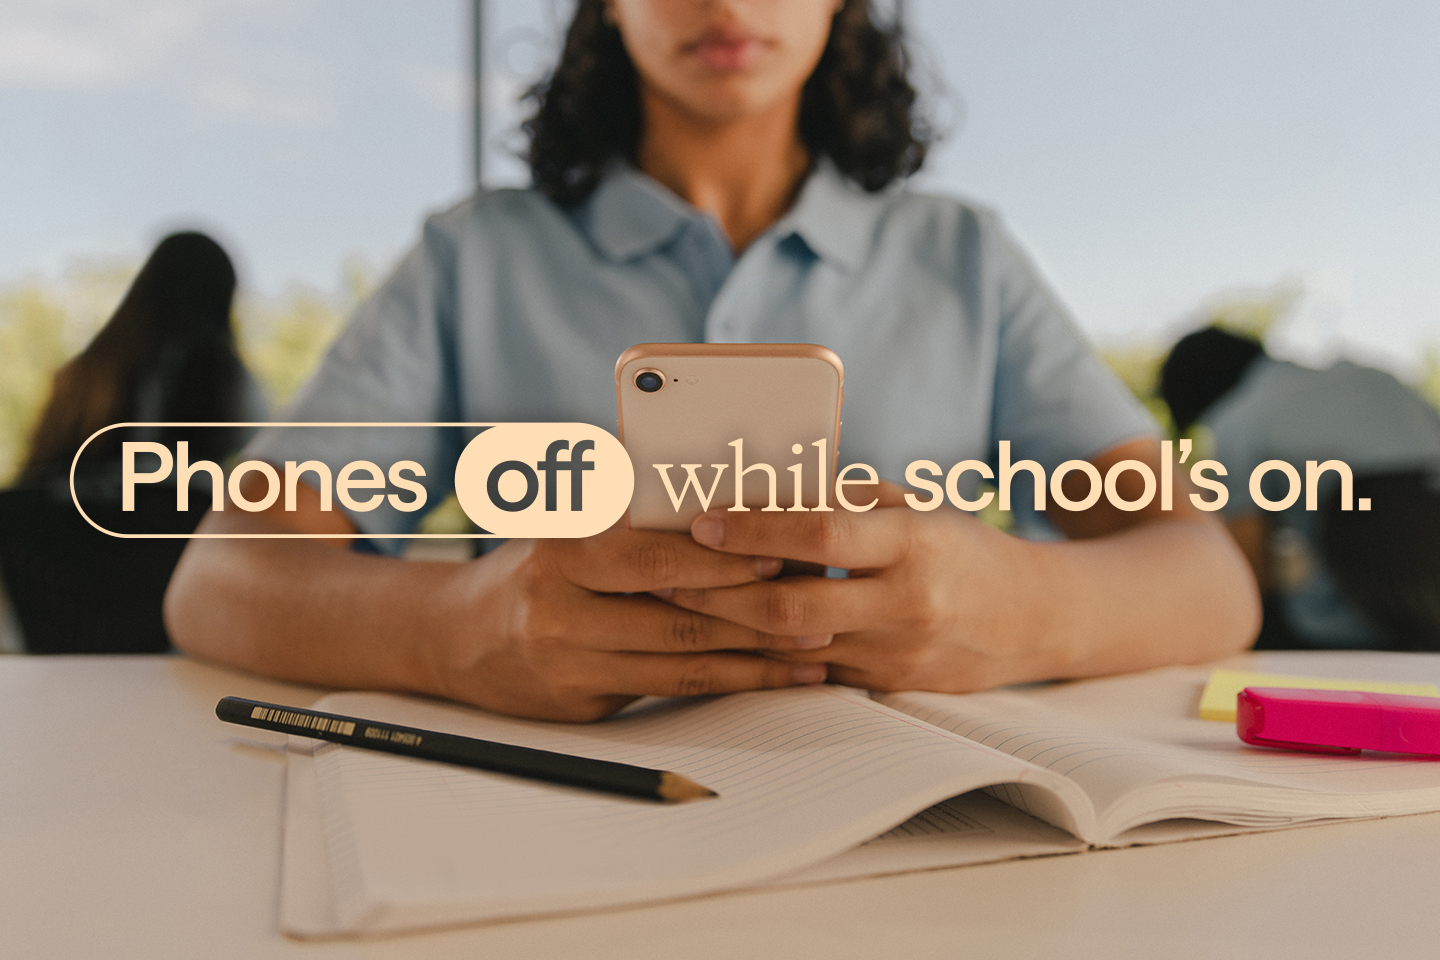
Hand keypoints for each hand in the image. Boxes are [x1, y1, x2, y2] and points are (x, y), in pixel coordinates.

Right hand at [428, 525, 829, 720]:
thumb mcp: (565, 519)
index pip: (654, 557)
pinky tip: (770, 677)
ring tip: (813, 648)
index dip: (720, 559)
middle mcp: (559, 610)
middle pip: (676, 616)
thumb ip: (625, 499)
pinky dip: (728, 684)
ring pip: (681, 664)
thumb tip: (702, 464)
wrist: (456, 638)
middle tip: (817, 606)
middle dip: (755, 614)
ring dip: (756, 659)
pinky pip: (670, 694)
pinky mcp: (582, 705)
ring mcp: (569, 665)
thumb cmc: (532, 565)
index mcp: (561, 551)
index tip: (777, 554)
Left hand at [658, 484, 1058, 692]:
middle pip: (790, 605)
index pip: (820, 534)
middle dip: (716, 591)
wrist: (1035, 618)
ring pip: (791, 648)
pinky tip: (725, 637)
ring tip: (679, 602)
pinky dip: (764, 655)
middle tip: (664, 574)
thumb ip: (844, 500)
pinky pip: (812, 673)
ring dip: (728, 627)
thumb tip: (760, 490)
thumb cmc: (962, 548)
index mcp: (914, 543)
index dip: (754, 528)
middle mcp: (907, 603)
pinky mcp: (889, 687)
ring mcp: (897, 654)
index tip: (702, 520)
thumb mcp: (915, 506)